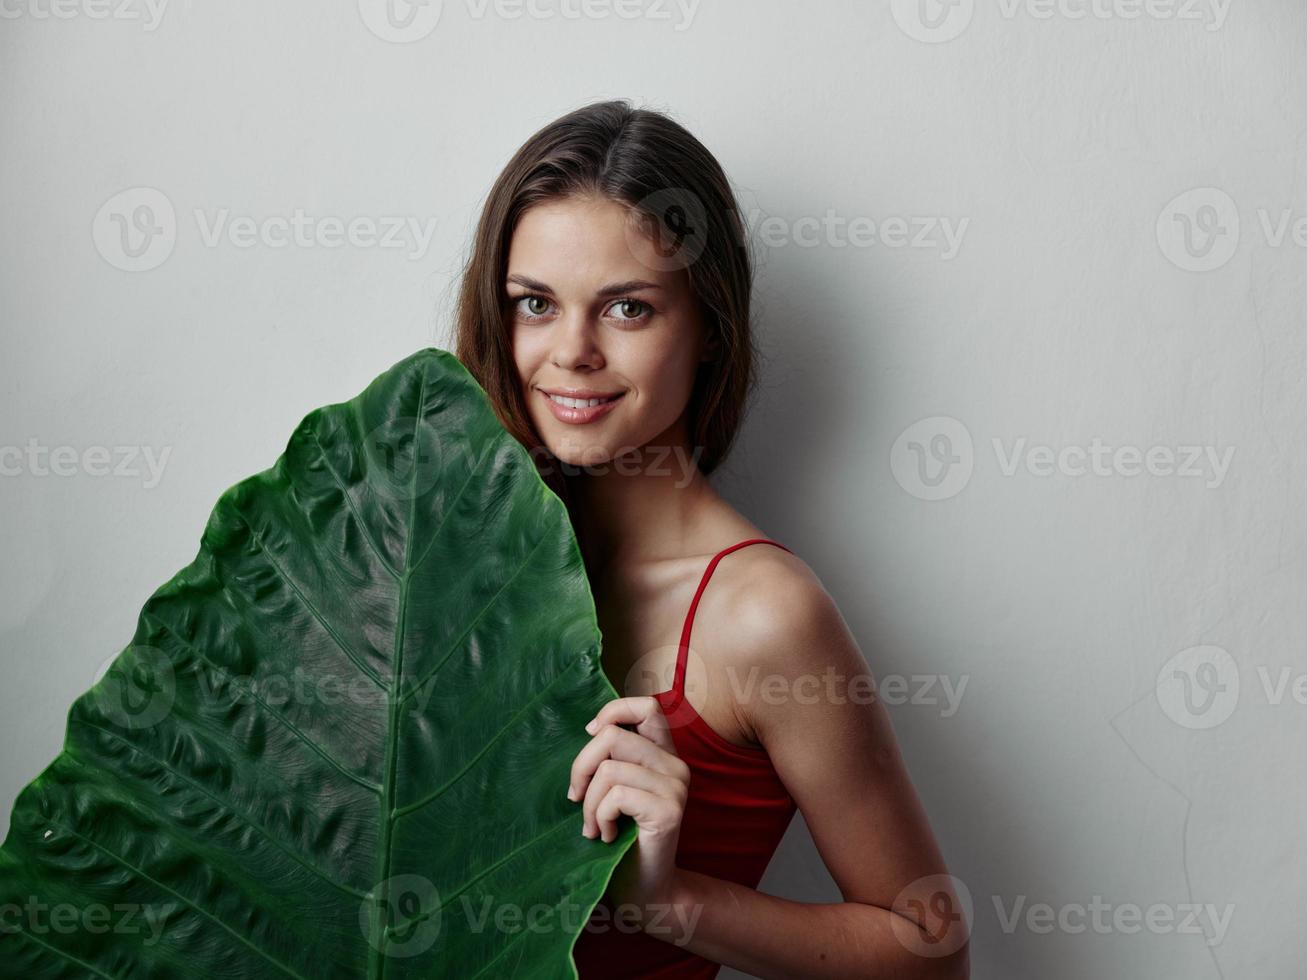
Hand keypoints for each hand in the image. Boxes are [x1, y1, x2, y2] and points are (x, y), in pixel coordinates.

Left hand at [568, 695, 690, 918]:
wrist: (646, 891)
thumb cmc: (621, 841)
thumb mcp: (615, 790)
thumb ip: (612, 758)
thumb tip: (589, 729)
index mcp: (663, 754)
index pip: (646, 706)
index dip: (612, 712)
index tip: (590, 736)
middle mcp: (675, 765)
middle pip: (613, 735)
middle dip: (581, 767)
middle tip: (576, 798)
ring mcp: (675, 787)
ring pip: (609, 769)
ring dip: (588, 803)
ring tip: (593, 826)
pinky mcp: (668, 811)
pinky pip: (615, 795)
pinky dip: (598, 817)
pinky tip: (605, 836)